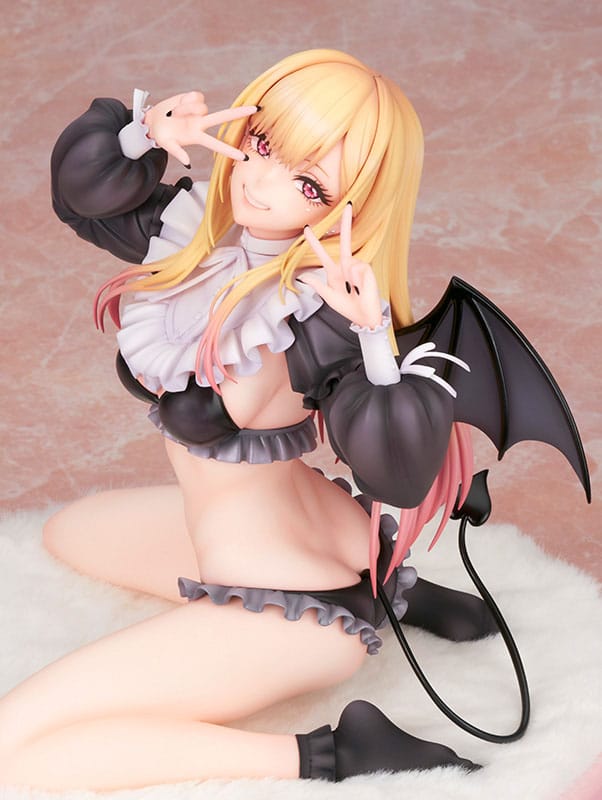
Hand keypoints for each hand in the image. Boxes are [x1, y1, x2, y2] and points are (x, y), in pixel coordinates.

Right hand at [143, 91, 257, 166]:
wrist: (152, 119)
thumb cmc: (160, 135)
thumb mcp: (166, 145)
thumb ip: (177, 153)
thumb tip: (188, 163)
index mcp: (197, 137)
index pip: (217, 145)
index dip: (230, 152)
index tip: (245, 158)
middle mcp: (201, 123)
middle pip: (223, 118)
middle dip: (239, 113)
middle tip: (257, 109)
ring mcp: (198, 110)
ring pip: (201, 106)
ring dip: (186, 109)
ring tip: (174, 114)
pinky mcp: (192, 98)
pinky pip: (194, 96)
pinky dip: (184, 100)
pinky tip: (177, 105)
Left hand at [301, 204, 382, 328]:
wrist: (364, 318)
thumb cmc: (348, 308)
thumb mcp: (329, 297)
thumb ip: (317, 285)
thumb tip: (303, 276)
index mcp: (335, 272)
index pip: (323, 254)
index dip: (315, 242)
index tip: (308, 228)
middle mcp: (347, 266)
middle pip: (344, 241)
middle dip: (346, 223)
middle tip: (348, 206)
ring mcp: (358, 267)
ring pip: (349, 262)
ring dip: (350, 278)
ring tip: (355, 290)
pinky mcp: (367, 270)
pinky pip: (358, 267)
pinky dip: (358, 278)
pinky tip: (361, 287)